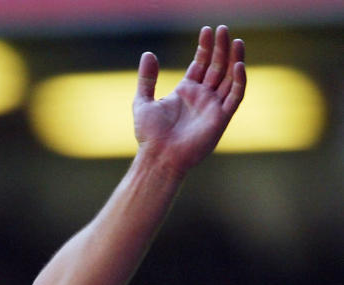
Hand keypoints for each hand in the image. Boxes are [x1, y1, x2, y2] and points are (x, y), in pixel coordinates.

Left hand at [133, 25, 245, 174]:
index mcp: (186, 91)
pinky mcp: (221, 118)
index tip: (207, 30)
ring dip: (234, 59)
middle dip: (220, 48)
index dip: (205, 47)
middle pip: (216, 66)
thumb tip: (147, 54)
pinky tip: (239, 65)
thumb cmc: (150, 135)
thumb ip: (146, 78)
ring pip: (229, 77)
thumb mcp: (142, 102)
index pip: (201, 63)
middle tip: (222, 29)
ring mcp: (213, 106)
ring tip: (235, 40)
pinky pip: (235, 96)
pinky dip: (238, 81)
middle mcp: (202, 96)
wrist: (158, 157)